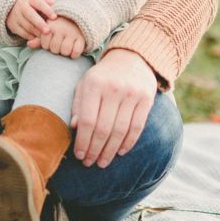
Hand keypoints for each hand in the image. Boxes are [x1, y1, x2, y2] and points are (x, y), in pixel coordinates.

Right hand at [6, 0, 56, 39]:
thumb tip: (54, 3)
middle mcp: (22, 7)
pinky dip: (33, 37)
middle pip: (31, 16)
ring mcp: (16, 17)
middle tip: (48, 31)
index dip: (47, 10)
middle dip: (40, 24)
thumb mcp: (36, 0)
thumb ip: (45, 2)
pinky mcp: (13, 26)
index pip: (39, 3)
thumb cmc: (30, 5)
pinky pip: (24, 34)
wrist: (11, 7)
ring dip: (38, 33)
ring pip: (28, 26)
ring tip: (47, 37)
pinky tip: (39, 39)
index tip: (54, 17)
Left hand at [26, 16, 86, 56]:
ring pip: (65, 51)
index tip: (50, 42)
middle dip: (55, 50)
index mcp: (51, 25)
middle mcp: (61, 28)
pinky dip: (74, 55)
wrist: (76, 17)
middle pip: (54, 49)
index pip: (44, 44)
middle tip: (58, 46)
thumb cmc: (59, 25)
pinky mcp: (81, 37)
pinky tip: (72, 52)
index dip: (46, 46)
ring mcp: (72, 33)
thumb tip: (28, 44)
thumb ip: (39, 38)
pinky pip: (76, 51)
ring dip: (64, 53)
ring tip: (64, 48)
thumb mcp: (48, 28)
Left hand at [70, 47, 156, 168]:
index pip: (86, 119)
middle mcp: (113, 89)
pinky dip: (128, 142)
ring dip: (110, 151)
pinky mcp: (146, 99)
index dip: (82, 141)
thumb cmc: (103, 75)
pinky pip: (137, 127)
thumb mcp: (85, 83)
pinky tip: (120, 152)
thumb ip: (78, 103)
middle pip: (103, 128)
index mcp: (94, 84)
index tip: (79, 155)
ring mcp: (132, 94)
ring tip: (103, 162)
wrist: (132, 57)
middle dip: (95, 150)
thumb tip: (73, 126)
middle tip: (89, 163)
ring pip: (120, 131)